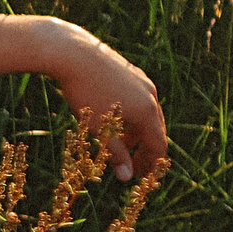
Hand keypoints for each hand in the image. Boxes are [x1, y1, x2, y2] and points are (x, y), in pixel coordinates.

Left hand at [47, 23, 167, 181]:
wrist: (73, 53)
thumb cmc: (85, 93)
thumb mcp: (100, 128)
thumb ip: (116, 153)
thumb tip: (126, 178)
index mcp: (147, 111)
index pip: (159, 145)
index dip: (151, 164)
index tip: (140, 177)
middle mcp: (151, 95)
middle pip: (155, 129)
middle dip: (144, 150)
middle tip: (132, 166)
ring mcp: (142, 81)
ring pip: (146, 113)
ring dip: (137, 132)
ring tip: (121, 145)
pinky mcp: (131, 71)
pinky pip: (138, 99)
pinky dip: (131, 115)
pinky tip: (115, 119)